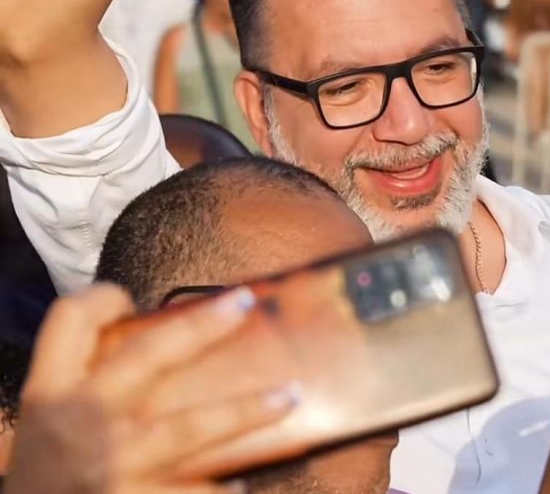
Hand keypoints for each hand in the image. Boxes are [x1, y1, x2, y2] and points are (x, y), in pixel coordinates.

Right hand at [5, 284, 297, 493]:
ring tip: (289, 395)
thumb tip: (137, 343)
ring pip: (191, 427)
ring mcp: (113, 464)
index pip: (70, 322)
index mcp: (51, 392)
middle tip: (245, 302)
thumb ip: (75, 383)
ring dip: (245, 411)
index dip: (100, 298)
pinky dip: (217, 490)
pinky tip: (244, 485)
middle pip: (151, 355)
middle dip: (202, 325)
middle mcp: (84, 419)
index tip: (127, 297)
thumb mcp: (39, 422)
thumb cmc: (37, 476)